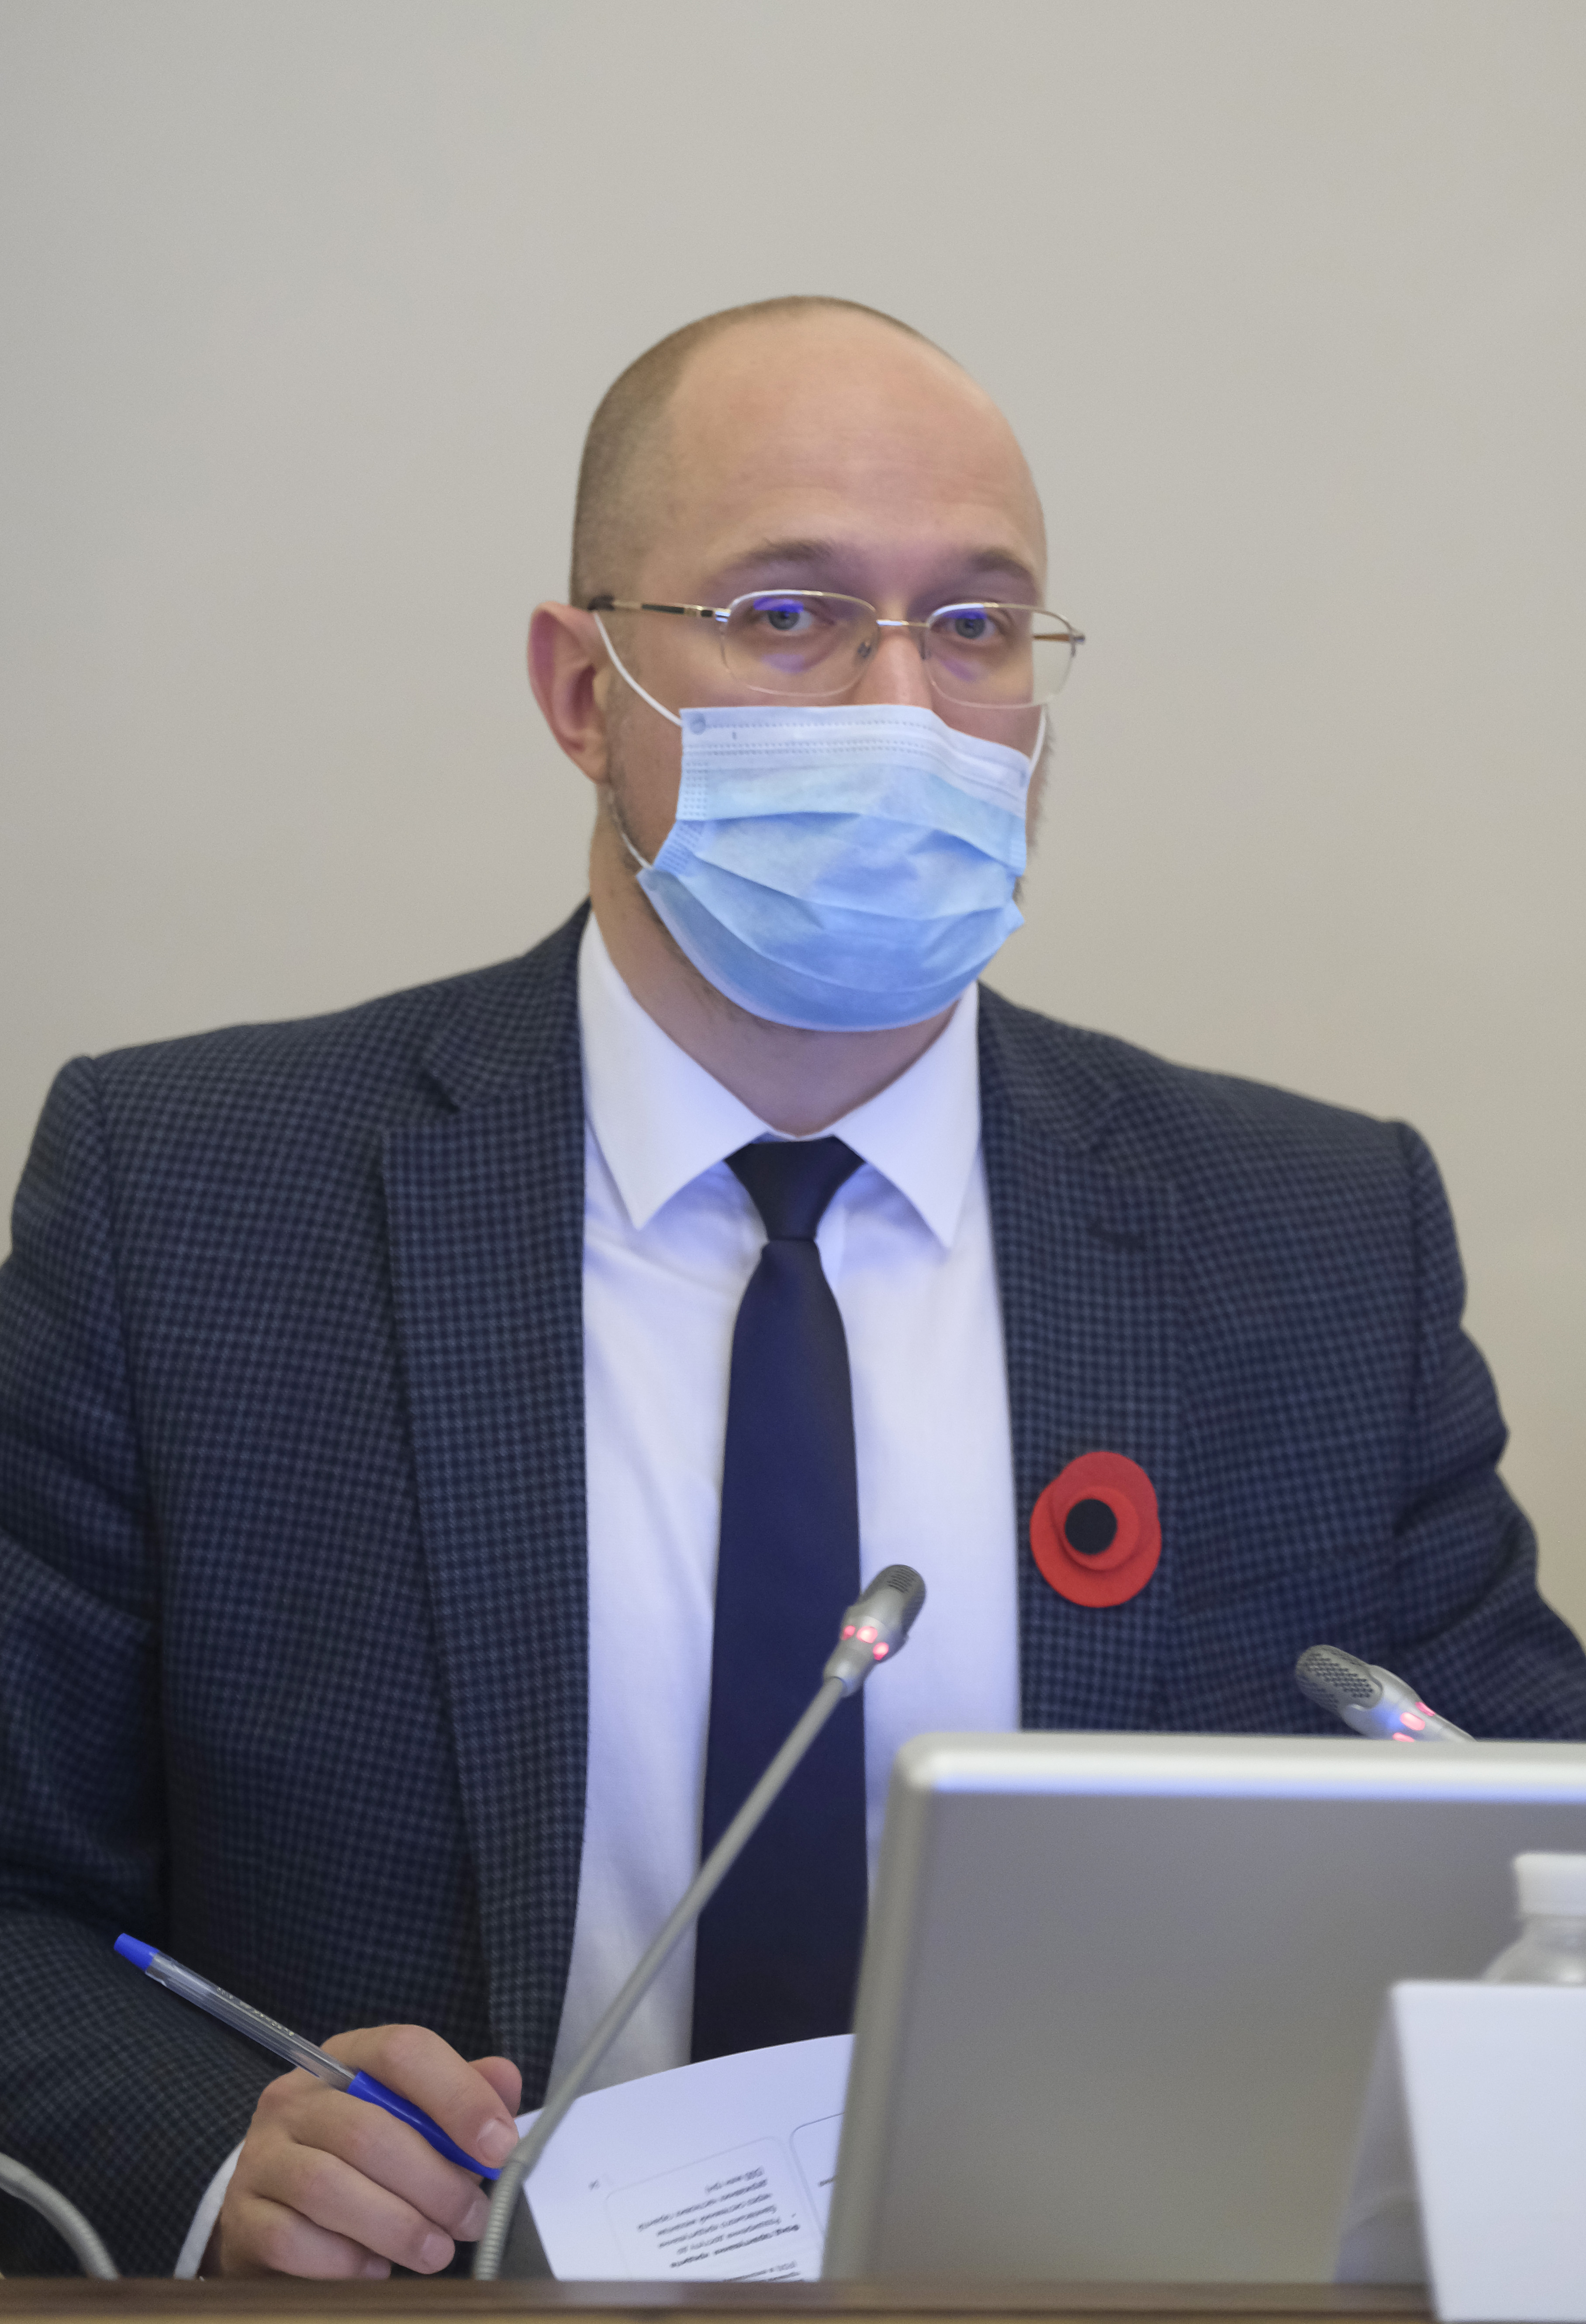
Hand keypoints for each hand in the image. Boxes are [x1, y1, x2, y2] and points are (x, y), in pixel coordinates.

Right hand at [210, 2025, 521, 2276]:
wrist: (274, 2210)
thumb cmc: (359, 2160)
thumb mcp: (411, 2118)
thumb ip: (460, 2096)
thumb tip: (506, 2080)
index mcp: (344, 2060)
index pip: (402, 2051)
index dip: (458, 2095)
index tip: (499, 2146)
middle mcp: (294, 2099)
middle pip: (369, 2130)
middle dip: (434, 2182)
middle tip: (471, 2219)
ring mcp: (261, 2156)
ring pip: (329, 2187)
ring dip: (397, 2226)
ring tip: (436, 2251)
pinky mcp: (242, 2218)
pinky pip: (292, 2239)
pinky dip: (344, 2261)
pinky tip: (376, 2270)